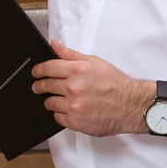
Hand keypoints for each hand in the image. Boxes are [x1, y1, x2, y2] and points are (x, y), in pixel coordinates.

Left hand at [31, 39, 151, 137]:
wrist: (130, 105)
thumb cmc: (115, 84)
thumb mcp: (94, 62)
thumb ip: (71, 55)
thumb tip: (55, 45)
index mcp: (77, 71)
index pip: (47, 68)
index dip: (38, 70)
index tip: (35, 72)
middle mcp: (74, 88)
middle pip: (45, 85)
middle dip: (40, 85)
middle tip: (39, 86)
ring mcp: (74, 106)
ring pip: (49, 103)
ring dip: (51, 101)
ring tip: (59, 99)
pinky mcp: (76, 122)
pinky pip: (57, 118)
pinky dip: (60, 114)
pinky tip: (68, 110)